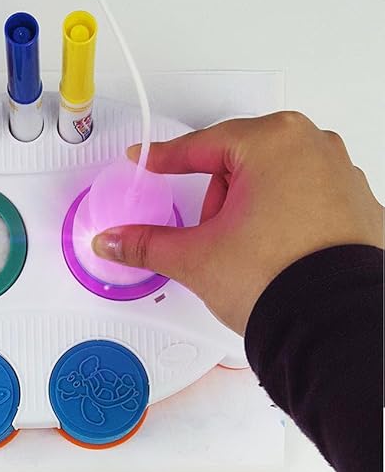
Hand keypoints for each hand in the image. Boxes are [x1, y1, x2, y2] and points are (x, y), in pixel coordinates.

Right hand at [92, 111, 383, 334]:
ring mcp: (342, 174)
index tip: (146, 160)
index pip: (200, 145)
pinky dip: (283, 216)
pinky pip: (305, 196)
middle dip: (217, 197)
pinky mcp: (357, 204)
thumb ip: (146, 242)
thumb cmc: (280, 281)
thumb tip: (114, 240)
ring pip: (272, 178)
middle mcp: (314, 147)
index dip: (164, 158)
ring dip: (249, 206)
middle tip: (213, 233)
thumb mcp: (196, 257)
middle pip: (238, 161)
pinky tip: (276, 249)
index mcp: (273, 143)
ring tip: (248, 249)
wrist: (333, 328)